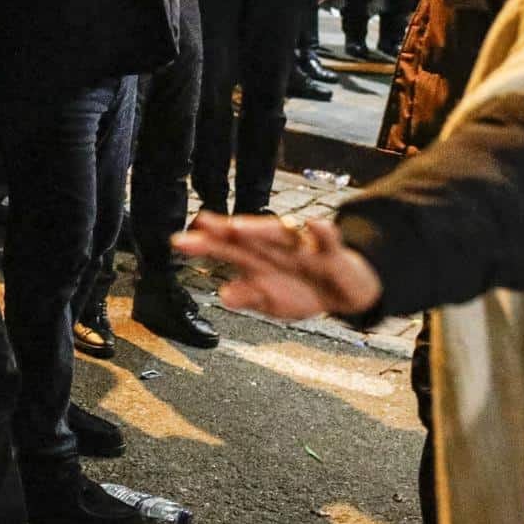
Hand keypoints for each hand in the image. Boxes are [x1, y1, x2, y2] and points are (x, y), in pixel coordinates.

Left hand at [171, 211, 381, 318]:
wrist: (344, 289)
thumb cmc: (301, 289)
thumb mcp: (272, 299)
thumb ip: (248, 296)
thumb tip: (223, 295)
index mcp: (258, 260)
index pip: (227, 248)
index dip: (205, 244)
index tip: (180, 241)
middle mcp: (275, 247)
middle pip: (248, 236)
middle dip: (225, 231)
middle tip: (201, 224)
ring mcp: (302, 247)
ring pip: (281, 234)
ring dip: (261, 229)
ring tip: (239, 227)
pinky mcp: (331, 252)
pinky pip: (328, 239)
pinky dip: (322, 231)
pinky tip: (313, 224)